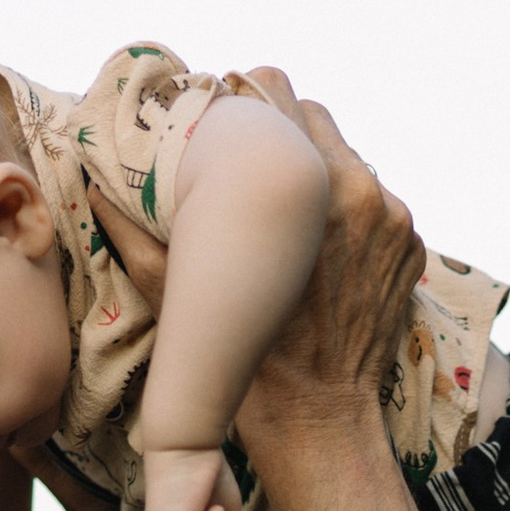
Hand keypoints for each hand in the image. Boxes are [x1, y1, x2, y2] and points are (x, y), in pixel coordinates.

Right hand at [89, 72, 419, 455]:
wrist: (323, 421)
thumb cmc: (254, 365)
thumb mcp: (183, 298)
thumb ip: (138, 236)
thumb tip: (98, 189)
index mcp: (304, 186)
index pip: (274, 90)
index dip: (245, 102)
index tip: (226, 126)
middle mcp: (358, 190)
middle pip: (316, 118)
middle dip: (283, 134)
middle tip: (252, 166)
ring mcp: (394, 219)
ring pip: (348, 160)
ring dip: (318, 174)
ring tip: (287, 212)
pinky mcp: (411, 247)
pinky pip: (378, 204)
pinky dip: (350, 215)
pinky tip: (321, 249)